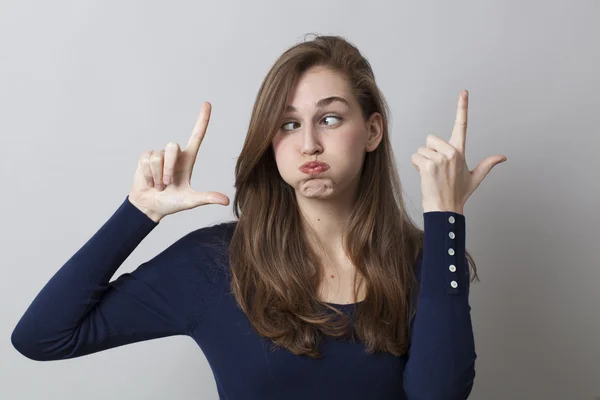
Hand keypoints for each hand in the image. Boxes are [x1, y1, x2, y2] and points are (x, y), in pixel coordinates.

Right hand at [127, 102, 229, 222]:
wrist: (150, 206)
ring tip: (159, 185)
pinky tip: (149, 181)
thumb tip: (226, 200)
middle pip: (173, 147)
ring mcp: (159, 155)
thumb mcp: (190, 200)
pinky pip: (146, 160)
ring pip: (158, 156)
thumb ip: (207, 198)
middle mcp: (174, 155)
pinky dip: (148, 175)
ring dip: (157, 175)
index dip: (202, 120)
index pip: (197, 136)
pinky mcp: (145, 157)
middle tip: (167, 184)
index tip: (207, 104)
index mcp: (188, 160)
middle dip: (169, 169)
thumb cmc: (171, 203)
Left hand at [411, 90, 506, 213]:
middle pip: (430, 138)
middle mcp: (451, 152)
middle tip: (436, 168)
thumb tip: (503, 157)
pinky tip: (425, 177)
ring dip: (422, 161)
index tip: (464, 92)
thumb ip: (488, 164)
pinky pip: (415, 157)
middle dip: (429, 150)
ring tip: (431, 175)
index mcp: (460, 152)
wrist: (445, 209)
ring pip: (421, 149)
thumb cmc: (458, 194)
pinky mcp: (429, 165)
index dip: (462, 107)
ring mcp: (440, 158)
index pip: (461, 125)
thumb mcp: (475, 177)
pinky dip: (416, 166)